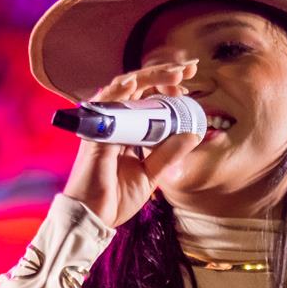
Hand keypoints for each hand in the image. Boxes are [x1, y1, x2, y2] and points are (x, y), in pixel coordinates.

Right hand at [61, 60, 202, 228]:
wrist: (93, 219)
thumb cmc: (115, 197)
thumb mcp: (151, 174)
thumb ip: (168, 154)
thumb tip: (193, 134)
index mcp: (127, 130)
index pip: (146, 98)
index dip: (166, 87)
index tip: (188, 87)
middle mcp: (114, 122)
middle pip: (137, 87)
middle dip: (163, 73)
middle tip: (188, 68)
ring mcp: (103, 125)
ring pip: (123, 88)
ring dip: (149, 76)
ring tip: (175, 72)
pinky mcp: (94, 134)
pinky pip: (104, 105)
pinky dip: (119, 90)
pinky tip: (135, 81)